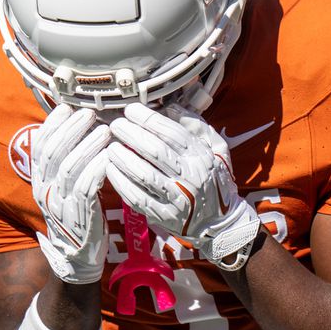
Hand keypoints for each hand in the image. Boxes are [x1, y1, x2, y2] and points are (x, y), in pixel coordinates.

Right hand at [32, 104, 110, 283]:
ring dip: (88, 146)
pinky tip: (109, 157)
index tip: (67, 106)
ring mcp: (60, 204)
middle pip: (53, 153)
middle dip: (71, 129)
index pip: (39, 146)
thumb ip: (67, 161)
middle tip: (89, 114)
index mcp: (40, 180)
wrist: (77, 257)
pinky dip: (97, 169)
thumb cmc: (78, 213)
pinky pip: (85, 188)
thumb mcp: (64, 187)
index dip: (52, 124)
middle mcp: (45, 190)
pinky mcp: (79, 217)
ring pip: (69, 168)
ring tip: (105, 131)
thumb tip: (76, 125)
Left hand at [105, 102, 261, 270]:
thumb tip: (170, 106)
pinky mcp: (164, 215)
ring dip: (123, 158)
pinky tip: (110, 169)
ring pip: (144, 175)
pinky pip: (137, 198)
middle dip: (131, 134)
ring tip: (110, 146)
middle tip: (115, 125)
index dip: (148, 119)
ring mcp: (177, 199)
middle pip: (155, 151)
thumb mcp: (216, 149)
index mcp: (202, 157)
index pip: (172, 133)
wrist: (220, 222)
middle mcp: (191, 177)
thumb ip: (196, 126)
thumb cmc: (214, 179)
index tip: (131, 110)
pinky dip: (121, 182)